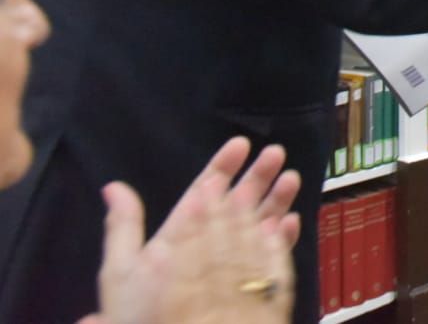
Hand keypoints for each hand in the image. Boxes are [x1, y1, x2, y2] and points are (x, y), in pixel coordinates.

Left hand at [85, 138, 297, 323]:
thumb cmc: (141, 316)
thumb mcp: (122, 270)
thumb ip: (123, 227)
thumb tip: (112, 187)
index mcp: (179, 238)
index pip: (203, 194)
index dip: (221, 168)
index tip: (240, 144)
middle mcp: (207, 249)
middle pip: (235, 206)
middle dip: (256, 178)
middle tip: (276, 152)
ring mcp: (231, 269)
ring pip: (257, 228)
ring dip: (275, 203)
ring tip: (291, 179)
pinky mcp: (252, 291)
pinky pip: (271, 261)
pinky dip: (282, 242)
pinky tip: (292, 223)